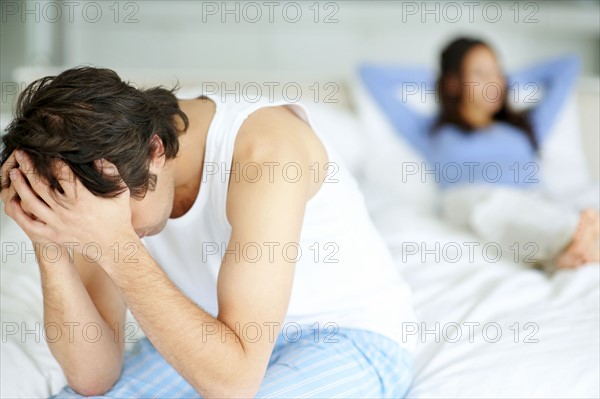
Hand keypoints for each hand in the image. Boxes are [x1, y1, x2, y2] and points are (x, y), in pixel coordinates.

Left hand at [2, 150, 135, 262]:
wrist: (114, 246)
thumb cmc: (118, 217)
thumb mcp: (121, 191)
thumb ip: (110, 171)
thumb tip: (97, 156)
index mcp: (83, 199)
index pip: (61, 173)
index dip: (52, 160)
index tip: (47, 151)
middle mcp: (67, 211)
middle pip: (40, 184)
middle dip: (29, 167)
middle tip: (21, 154)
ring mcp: (58, 224)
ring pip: (31, 202)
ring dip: (20, 185)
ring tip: (15, 173)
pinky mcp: (53, 235)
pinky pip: (29, 224)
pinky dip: (18, 213)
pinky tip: (12, 201)